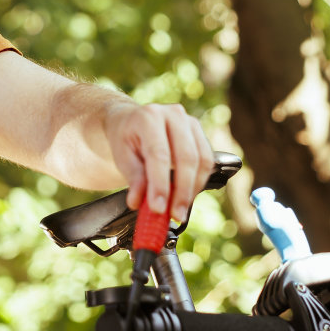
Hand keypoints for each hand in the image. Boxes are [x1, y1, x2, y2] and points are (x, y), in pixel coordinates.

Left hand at [102, 101, 214, 222]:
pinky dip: (199, 182)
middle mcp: (173, 115)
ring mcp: (190, 122)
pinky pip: (207, 161)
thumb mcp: (122, 157)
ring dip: (193, 189)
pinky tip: (186, 195)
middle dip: (181, 192)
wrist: (133, 122)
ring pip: (202, 160)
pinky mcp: (200, 133)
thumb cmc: (126, 139)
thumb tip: (138, 203)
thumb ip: (133, 179)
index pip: (159, 154)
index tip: (158, 209)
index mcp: (149, 116)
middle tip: (174, 215)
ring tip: (179, 209)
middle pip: (186, 157)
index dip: (161, 185)